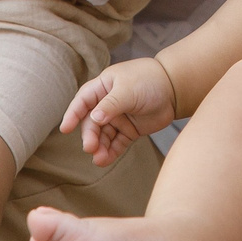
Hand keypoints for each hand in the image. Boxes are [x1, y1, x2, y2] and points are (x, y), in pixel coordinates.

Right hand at [61, 57, 177, 165]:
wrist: (175, 88)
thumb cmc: (149, 80)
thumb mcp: (128, 90)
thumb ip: (111, 105)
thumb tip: (94, 119)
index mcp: (103, 87)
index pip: (83, 101)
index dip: (73, 114)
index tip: (66, 129)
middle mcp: (107, 104)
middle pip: (92, 123)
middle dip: (90, 135)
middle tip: (90, 147)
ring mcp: (118, 118)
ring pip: (103, 136)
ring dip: (99, 147)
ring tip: (99, 159)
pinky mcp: (129, 130)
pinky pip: (116, 144)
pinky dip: (110, 152)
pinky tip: (105, 160)